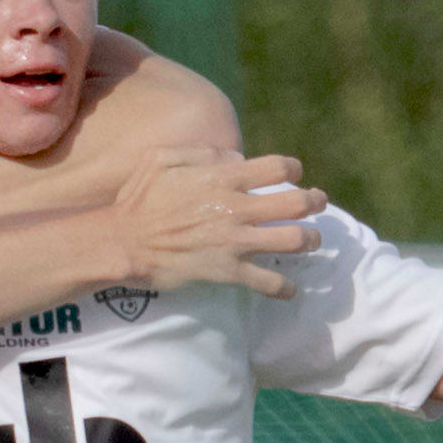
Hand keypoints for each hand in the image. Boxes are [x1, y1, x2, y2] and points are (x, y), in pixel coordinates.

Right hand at [113, 149, 326, 296]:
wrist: (123, 243)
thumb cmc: (138, 200)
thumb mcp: (161, 159)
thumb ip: (201, 152)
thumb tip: (235, 158)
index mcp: (222, 178)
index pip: (278, 168)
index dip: (293, 169)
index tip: (294, 175)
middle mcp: (236, 208)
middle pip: (295, 203)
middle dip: (315, 202)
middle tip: (319, 203)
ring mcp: (234, 241)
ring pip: (292, 240)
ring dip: (309, 240)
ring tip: (311, 240)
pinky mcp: (227, 271)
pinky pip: (266, 282)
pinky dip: (283, 288)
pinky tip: (291, 290)